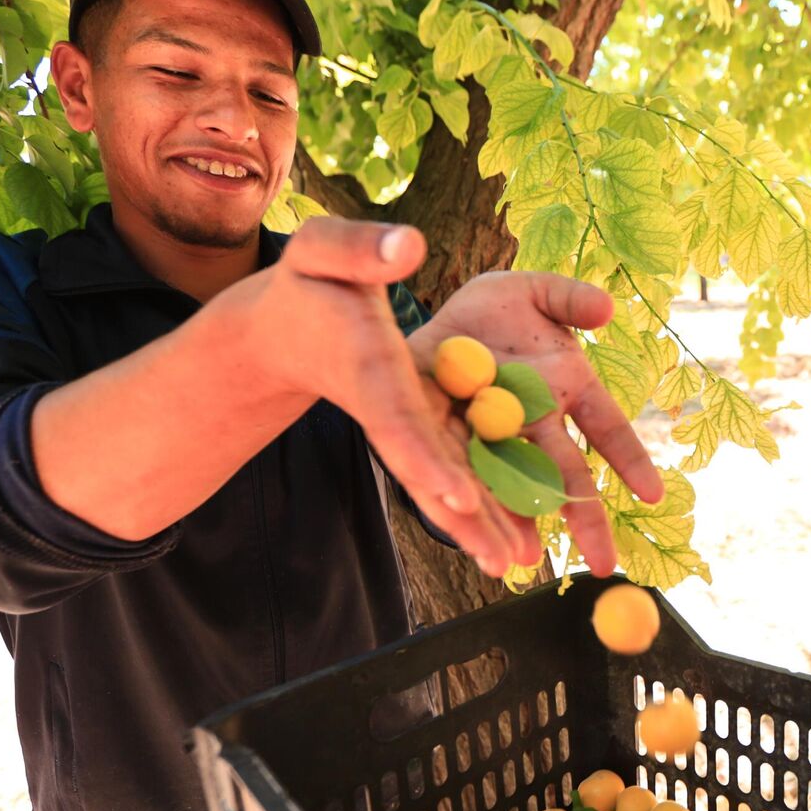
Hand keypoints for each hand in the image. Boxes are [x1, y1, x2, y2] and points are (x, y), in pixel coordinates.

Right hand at [226, 217, 540, 576]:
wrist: (292, 324)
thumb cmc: (310, 280)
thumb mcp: (323, 251)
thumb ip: (361, 248)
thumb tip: (407, 245)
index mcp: (366, 368)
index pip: (395, 420)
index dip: (424, 457)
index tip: (456, 494)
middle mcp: (385, 410)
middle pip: (426, 470)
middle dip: (462, 516)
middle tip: (502, 560)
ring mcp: (402, 426)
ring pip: (443, 480)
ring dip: (478, 524)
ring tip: (518, 565)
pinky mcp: (417, 430)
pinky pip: (452, 470)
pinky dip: (479, 504)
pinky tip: (514, 535)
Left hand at [410, 272, 665, 574]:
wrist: (431, 321)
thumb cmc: (490, 309)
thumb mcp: (531, 291)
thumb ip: (568, 298)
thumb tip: (605, 309)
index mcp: (565, 387)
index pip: (606, 426)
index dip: (628, 459)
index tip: (651, 495)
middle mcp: (534, 422)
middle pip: (564, 474)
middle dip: (583, 519)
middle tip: (604, 564)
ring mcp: (493, 438)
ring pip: (514, 488)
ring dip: (520, 526)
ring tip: (525, 562)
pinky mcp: (446, 445)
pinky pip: (461, 482)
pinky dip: (469, 512)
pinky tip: (478, 546)